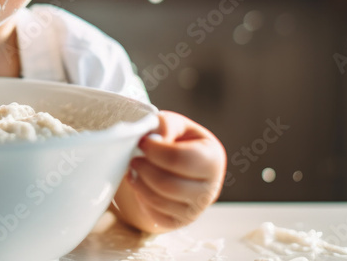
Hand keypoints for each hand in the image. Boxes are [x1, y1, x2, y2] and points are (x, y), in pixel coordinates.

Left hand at [117, 110, 225, 232]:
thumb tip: (155, 139)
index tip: (141, 142)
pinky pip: (156, 216)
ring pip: (160, 201)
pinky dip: (142, 199)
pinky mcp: (181, 222)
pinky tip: (140, 184)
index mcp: (213, 158)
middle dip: (145, 169)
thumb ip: (166, 125)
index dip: (156, 151)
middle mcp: (210, 188)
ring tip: (133, 169)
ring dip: (139, 183)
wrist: (174, 165)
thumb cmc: (175, 141)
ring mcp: (197, 209)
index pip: (183, 159)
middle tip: (133, 158)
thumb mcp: (174, 125)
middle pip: (170, 184)